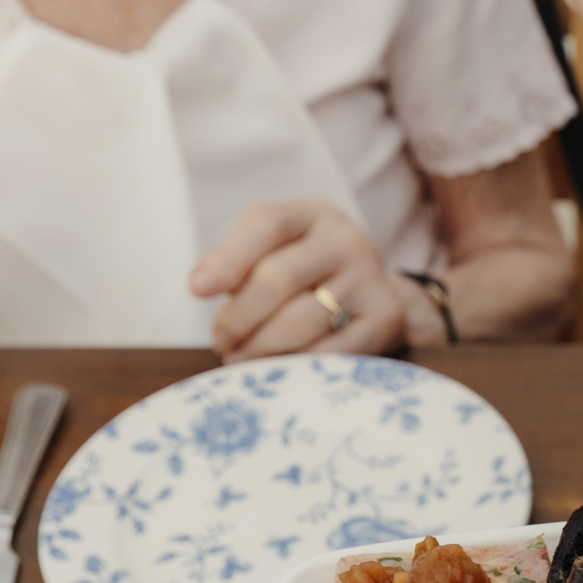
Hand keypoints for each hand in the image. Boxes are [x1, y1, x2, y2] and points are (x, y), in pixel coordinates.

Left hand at [190, 201, 407, 360]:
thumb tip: (200, 284)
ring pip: (302, 321)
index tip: (197, 291)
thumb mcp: (272, 249)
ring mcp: (370, 278)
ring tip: (240, 357)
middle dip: (239, 317)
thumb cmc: (304, 270)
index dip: (227, 259)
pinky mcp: (385, 317)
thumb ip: (233, 261)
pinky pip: (330, 352)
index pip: (266, 225)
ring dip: (260, 347)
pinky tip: (277, 368)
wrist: (371, 292)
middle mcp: (346, 240)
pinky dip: (294, 365)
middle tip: (221, 340)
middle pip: (278, 278)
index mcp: (311, 214)